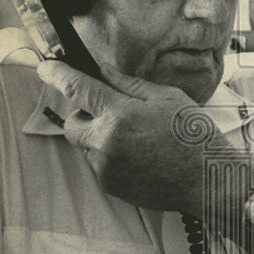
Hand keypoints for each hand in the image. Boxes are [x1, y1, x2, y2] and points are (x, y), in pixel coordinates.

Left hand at [37, 60, 229, 213]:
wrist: (208, 180)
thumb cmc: (194, 135)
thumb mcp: (167, 97)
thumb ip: (130, 84)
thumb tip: (104, 71)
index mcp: (120, 113)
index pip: (77, 89)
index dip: (57, 75)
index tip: (45, 68)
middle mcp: (106, 142)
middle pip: (72, 124)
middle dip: (83, 115)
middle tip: (111, 113)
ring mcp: (107, 167)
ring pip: (87, 146)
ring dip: (100, 137)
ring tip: (137, 139)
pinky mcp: (112, 186)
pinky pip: (100, 165)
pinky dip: (112, 157)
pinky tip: (141, 157)